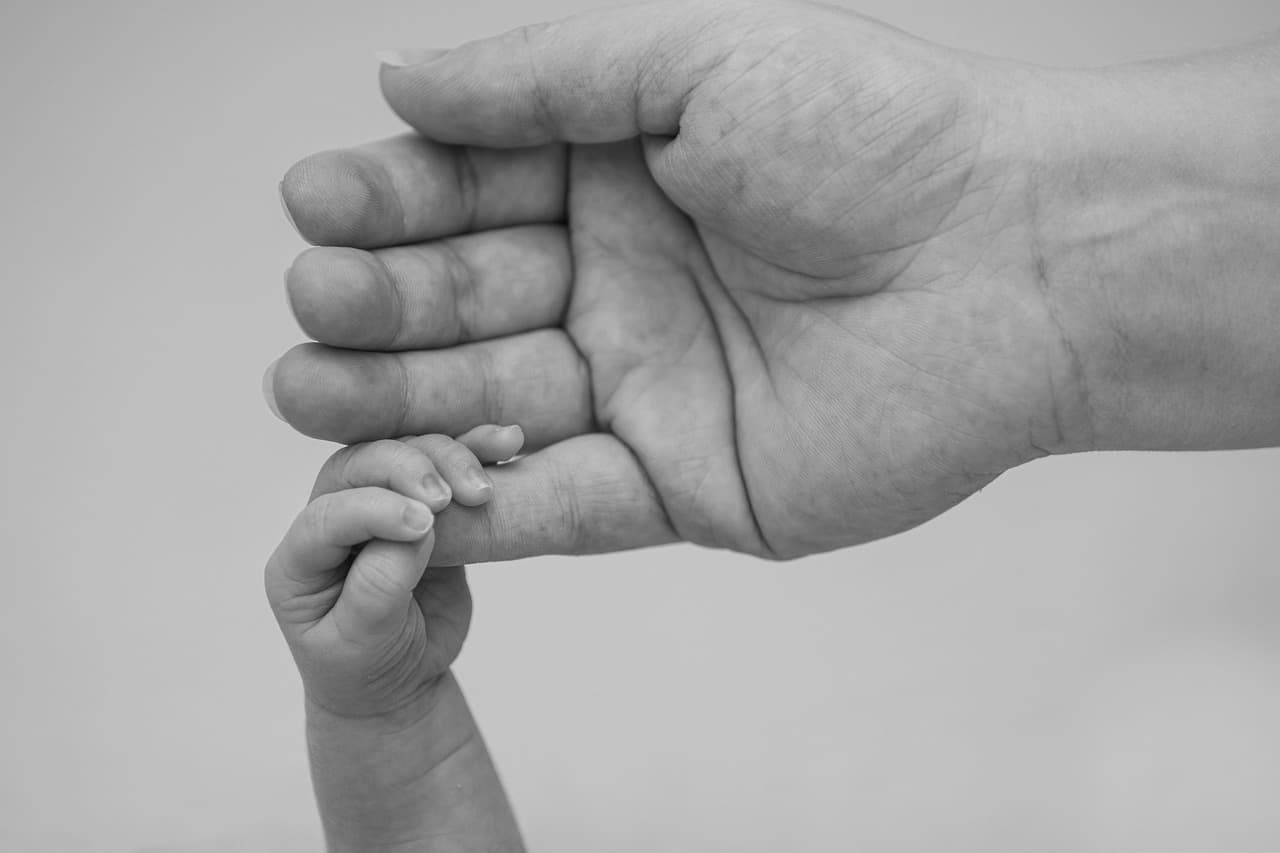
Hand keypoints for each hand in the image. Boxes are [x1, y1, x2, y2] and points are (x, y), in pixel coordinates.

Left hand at [265, 426, 522, 717]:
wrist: (398, 684)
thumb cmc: (367, 668)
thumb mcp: (360, 644)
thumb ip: (379, 586)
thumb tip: (418, 531)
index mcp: (301, 557)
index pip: (328, 514)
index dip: (375, 510)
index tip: (425, 523)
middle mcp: (334, 519)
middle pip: (361, 465)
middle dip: (407, 469)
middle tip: (448, 498)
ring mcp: (380, 506)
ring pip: (405, 453)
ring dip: (446, 457)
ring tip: (483, 488)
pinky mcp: (426, 507)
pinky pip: (446, 467)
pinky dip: (475, 450)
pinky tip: (506, 442)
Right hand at [266, 0, 1279, 560]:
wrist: (1017, 261)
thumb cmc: (878, 138)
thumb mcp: (695, 62)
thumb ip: (541, 77)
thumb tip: (399, 76)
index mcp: (619, 179)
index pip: (470, 194)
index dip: (390, 201)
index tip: (316, 203)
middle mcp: (622, 285)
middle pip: (467, 303)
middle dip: (380, 305)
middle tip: (312, 301)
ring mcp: (646, 391)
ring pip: (494, 409)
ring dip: (397, 408)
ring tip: (306, 391)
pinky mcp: (684, 486)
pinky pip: (564, 506)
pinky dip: (484, 509)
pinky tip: (403, 496)